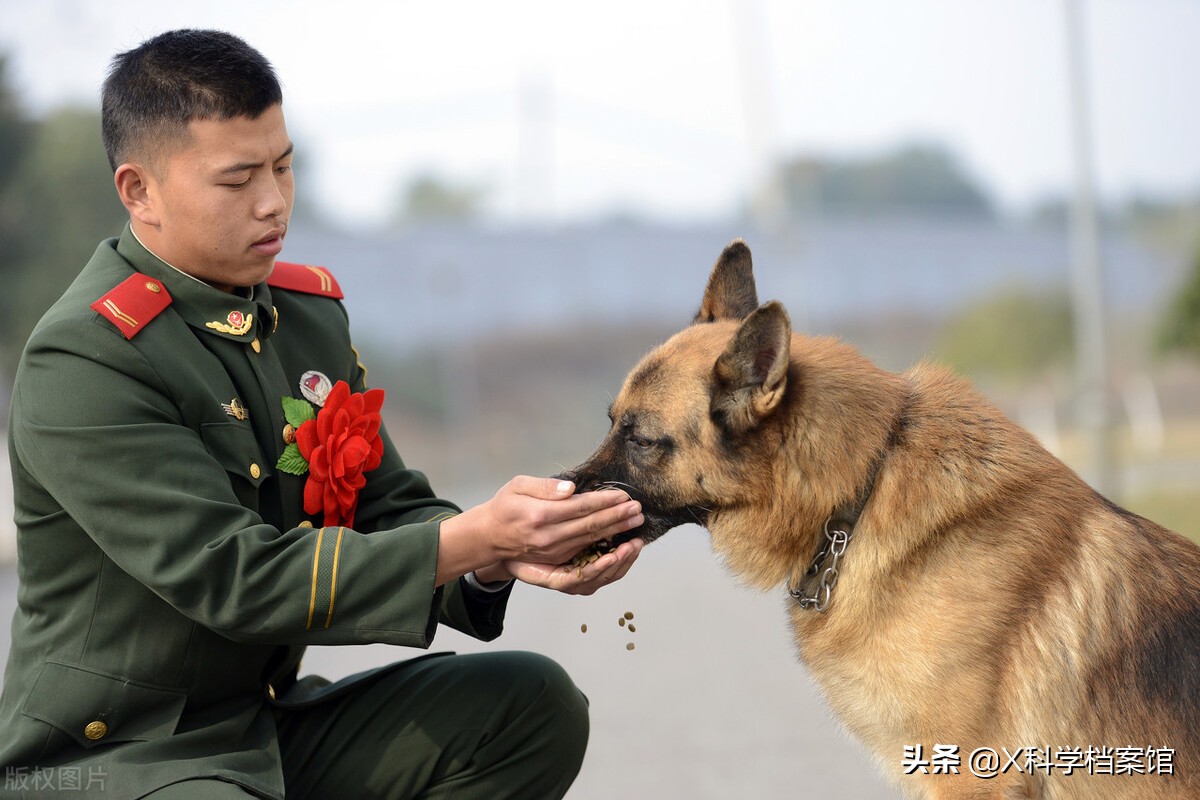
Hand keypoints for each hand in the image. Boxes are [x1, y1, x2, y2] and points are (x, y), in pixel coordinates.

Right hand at [436, 476, 642, 585]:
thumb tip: (570, 489)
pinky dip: (606, 559)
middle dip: (618, 519)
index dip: (605, 502)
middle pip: (591, 528)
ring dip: (617, 539)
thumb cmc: (505, 508)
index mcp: (539, 516)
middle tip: (638, 510)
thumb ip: (544, 486)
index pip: (581, 508)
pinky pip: (586, 565)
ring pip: (592, 548)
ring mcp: (553, 556)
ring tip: (636, 529)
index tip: (624, 496)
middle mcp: (548, 539)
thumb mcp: (517, 486)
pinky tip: (622, 551)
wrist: (489, 538)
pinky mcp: (556, 567)